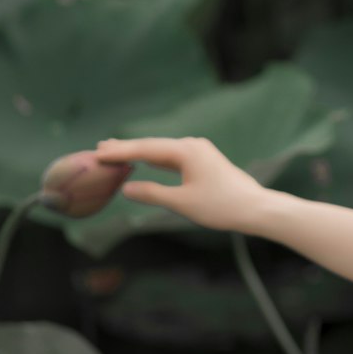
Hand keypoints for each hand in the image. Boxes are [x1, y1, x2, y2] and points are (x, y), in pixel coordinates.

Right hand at [93, 136, 265, 232]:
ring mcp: (199, 151)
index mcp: (185, 151)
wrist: (256, 208)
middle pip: (152, 146)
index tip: (97, 153)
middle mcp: (191, 145)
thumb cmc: (220, 207)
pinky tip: (145, 160)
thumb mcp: (181, 203)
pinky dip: (155, 159)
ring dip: (140, 152)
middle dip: (126, 148)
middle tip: (99, 148)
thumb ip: (152, 193)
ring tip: (116, 151)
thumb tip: (127, 187)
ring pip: (162, 150)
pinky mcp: (203, 160)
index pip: (145, 150)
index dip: (119, 152)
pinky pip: (173, 157)